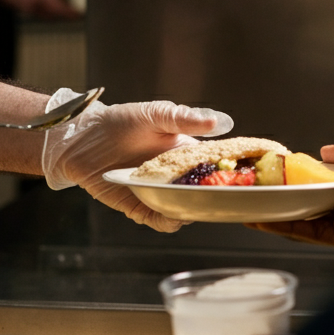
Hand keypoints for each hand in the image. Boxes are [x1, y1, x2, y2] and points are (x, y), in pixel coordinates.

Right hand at [0, 0, 80, 17]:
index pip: (60, 8)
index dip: (73, 12)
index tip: (83, 12)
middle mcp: (36, 6)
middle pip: (58, 16)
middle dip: (70, 17)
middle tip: (82, 13)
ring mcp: (31, 11)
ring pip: (52, 18)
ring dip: (62, 16)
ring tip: (74, 12)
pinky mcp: (28, 12)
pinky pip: (45, 17)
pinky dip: (54, 15)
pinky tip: (60, 9)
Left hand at [42, 90, 233, 231]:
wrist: (82, 137)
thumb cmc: (119, 121)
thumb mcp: (155, 114)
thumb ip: (184, 119)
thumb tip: (219, 122)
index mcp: (185, 153)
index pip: (215, 166)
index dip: (233, 171)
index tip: (251, 174)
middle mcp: (174, 177)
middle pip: (203, 193)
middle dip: (218, 197)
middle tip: (231, 197)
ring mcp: (158, 193)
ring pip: (184, 210)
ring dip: (195, 211)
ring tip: (204, 206)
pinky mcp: (138, 207)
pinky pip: (159, 220)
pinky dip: (170, 221)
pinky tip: (177, 215)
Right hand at [248, 128, 333, 252]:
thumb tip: (324, 151)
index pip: (330, 182)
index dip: (305, 177)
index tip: (281, 171)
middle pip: (313, 202)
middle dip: (285, 196)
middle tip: (258, 188)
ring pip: (306, 219)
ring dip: (277, 213)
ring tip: (249, 204)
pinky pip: (311, 232)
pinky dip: (285, 227)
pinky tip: (263, 219)